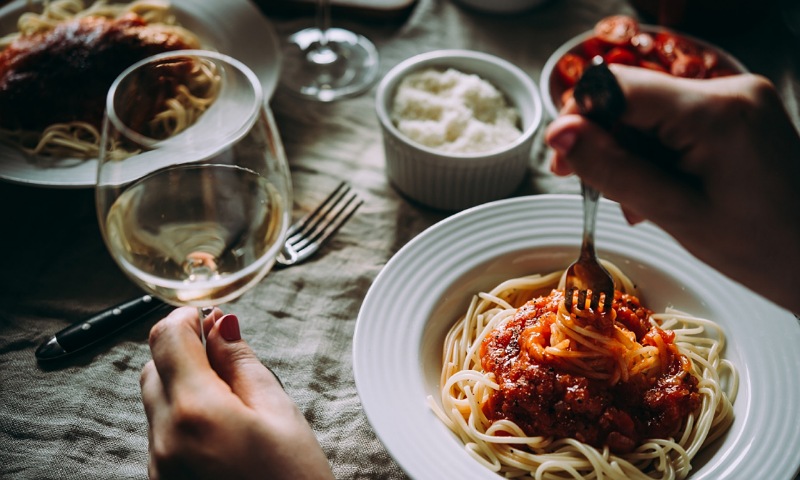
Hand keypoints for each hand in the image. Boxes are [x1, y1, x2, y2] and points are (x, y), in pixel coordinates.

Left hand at [140, 307, 333, 479]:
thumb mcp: (279, 413)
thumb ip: (242, 363)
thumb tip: (222, 326)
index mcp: (195, 412)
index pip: (167, 339)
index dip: (189, 317)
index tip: (211, 318)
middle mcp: (164, 439)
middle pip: (153, 367)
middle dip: (184, 350)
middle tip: (225, 352)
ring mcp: (158, 466)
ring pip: (156, 401)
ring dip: (183, 384)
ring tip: (231, 396)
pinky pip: (162, 433)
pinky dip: (183, 416)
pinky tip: (221, 428)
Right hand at [545, 65, 799, 313]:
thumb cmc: (757, 247)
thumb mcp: (674, 213)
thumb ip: (612, 168)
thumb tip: (558, 134)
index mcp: (715, 112)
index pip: (619, 87)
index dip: (579, 118)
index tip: (561, 161)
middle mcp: (729, 89)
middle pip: (633, 98)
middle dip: (606, 142)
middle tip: (591, 188)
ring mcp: (737, 97)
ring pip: (651, 111)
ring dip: (630, 152)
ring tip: (636, 201)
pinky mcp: (738, 110)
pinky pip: (676, 119)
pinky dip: (656, 151)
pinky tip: (658, 186)